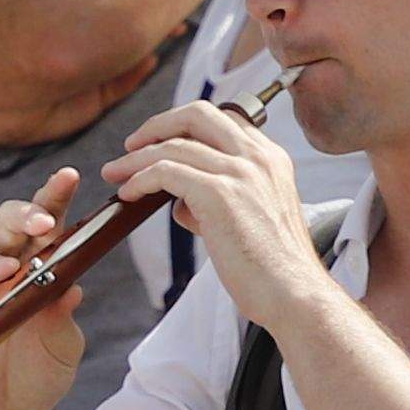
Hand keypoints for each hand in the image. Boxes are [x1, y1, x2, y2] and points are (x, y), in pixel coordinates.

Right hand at [0, 174, 97, 409]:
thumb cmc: (39, 376)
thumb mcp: (61, 349)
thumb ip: (63, 320)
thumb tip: (71, 289)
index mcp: (42, 268)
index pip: (49, 225)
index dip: (56, 198)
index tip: (69, 177)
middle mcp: (8, 267)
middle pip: (9, 224)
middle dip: (25, 216)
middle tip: (42, 226)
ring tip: (3, 274)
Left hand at [116, 97, 327, 326]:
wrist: (293, 295)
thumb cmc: (272, 269)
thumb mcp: (253, 219)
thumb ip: (220, 201)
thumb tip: (182, 203)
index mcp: (271, 159)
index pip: (222, 119)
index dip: (184, 125)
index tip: (159, 141)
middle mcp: (258, 157)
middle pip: (197, 114)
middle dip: (157, 125)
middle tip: (132, 145)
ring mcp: (240, 172)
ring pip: (174, 144)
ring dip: (136, 158)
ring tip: (115, 173)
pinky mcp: (219, 194)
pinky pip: (166, 171)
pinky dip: (140, 178)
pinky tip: (130, 193)